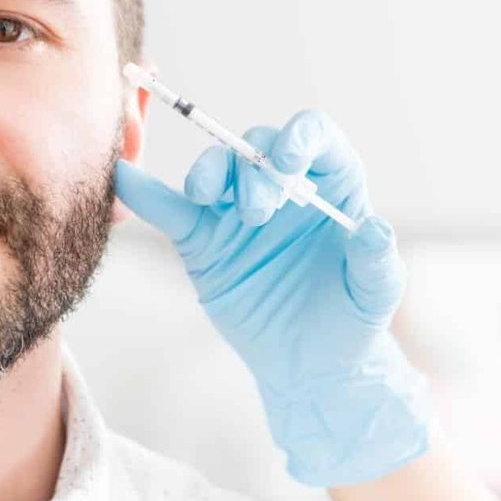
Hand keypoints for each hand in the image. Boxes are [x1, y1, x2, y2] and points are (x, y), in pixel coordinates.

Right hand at [114, 109, 430, 485]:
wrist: (310, 363)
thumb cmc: (351, 318)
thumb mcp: (376, 292)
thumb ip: (377, 261)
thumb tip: (374, 230)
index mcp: (331, 183)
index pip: (315, 136)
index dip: (299, 137)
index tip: (288, 161)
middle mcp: (281, 186)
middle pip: (257, 150)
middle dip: (252, 170)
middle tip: (257, 214)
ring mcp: (236, 211)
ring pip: (215, 170)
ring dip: (208, 174)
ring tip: (207, 197)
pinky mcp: (201, 240)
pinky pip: (170, 209)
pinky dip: (144, 191)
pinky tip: (124, 176)